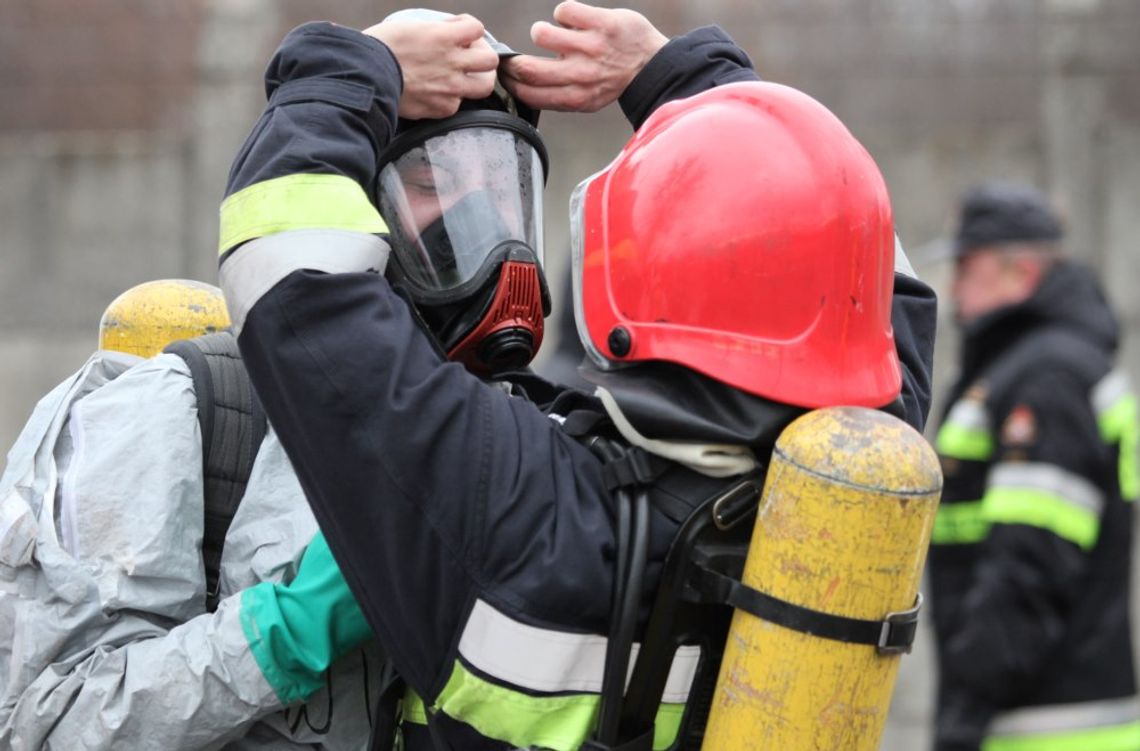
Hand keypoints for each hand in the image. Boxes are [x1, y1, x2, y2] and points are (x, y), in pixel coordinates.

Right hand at [364, 14, 498, 119]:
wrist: (366, 77)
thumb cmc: (381, 48)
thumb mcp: (409, 26)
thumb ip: (436, 29)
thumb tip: (449, 30)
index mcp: (444, 37)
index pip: (477, 28)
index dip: (470, 29)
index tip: (462, 31)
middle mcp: (453, 63)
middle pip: (490, 60)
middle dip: (482, 57)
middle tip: (470, 58)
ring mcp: (450, 88)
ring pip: (483, 87)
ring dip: (476, 81)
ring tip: (462, 79)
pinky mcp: (441, 108)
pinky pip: (456, 105)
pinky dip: (449, 100)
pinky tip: (437, 94)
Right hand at [501, 1, 667, 112]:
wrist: (652, 65)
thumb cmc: (612, 81)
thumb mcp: (587, 99)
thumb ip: (558, 96)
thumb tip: (521, 86)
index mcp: (576, 98)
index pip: (528, 94)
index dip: (510, 83)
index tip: (506, 74)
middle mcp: (581, 75)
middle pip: (529, 68)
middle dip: (514, 60)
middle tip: (515, 55)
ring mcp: (591, 48)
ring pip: (542, 33)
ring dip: (541, 31)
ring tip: (551, 34)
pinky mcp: (601, 23)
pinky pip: (564, 11)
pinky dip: (564, 14)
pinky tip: (575, 21)